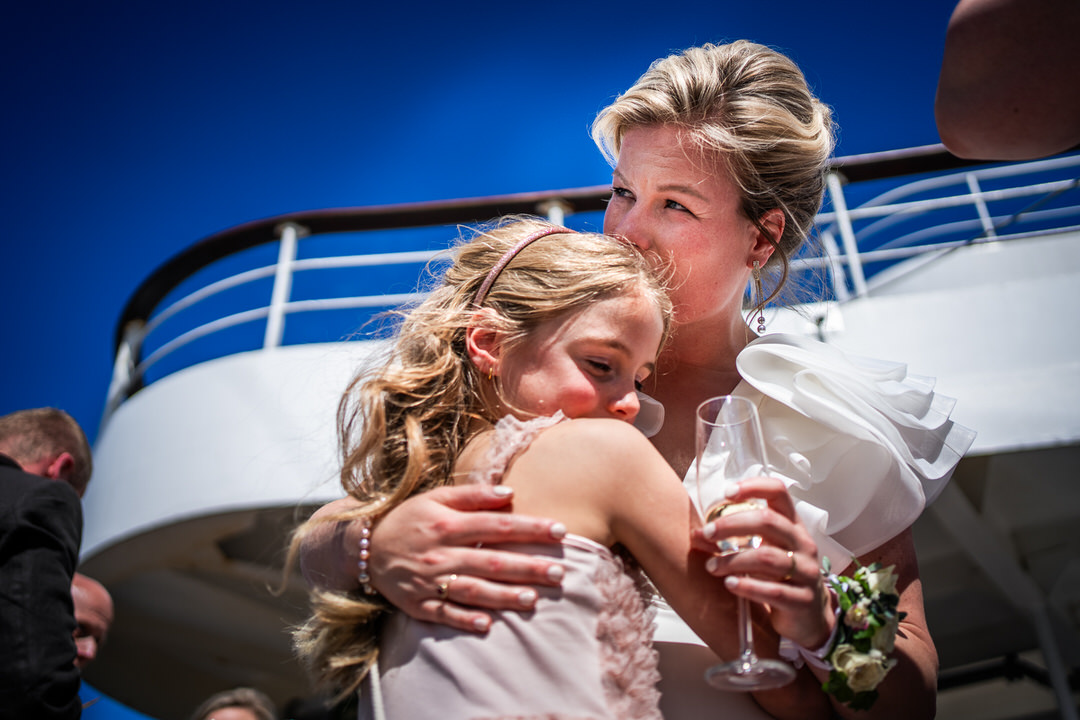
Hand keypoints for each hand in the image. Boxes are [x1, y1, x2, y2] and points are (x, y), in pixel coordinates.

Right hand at [369, 484, 566, 632]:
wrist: (365, 547)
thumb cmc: (409, 518)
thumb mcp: (435, 498)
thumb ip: (472, 495)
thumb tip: (509, 493)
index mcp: (447, 524)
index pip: (496, 526)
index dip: (530, 528)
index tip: (560, 531)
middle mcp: (440, 553)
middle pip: (491, 561)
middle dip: (527, 567)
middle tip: (560, 572)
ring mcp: (428, 581)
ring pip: (472, 590)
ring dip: (503, 596)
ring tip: (533, 599)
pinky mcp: (418, 604)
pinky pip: (444, 614)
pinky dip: (465, 620)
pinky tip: (489, 625)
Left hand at [690, 477, 833, 649]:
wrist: (809, 616)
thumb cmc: (780, 576)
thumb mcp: (761, 552)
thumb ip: (732, 541)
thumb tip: (697, 533)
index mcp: (792, 525)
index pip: (779, 493)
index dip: (753, 487)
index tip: (726, 493)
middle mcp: (802, 544)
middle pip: (769, 522)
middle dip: (732, 524)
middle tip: (707, 532)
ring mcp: (806, 572)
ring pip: (767, 558)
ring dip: (733, 560)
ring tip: (711, 566)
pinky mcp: (803, 600)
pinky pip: (775, 591)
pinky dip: (748, 586)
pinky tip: (730, 585)